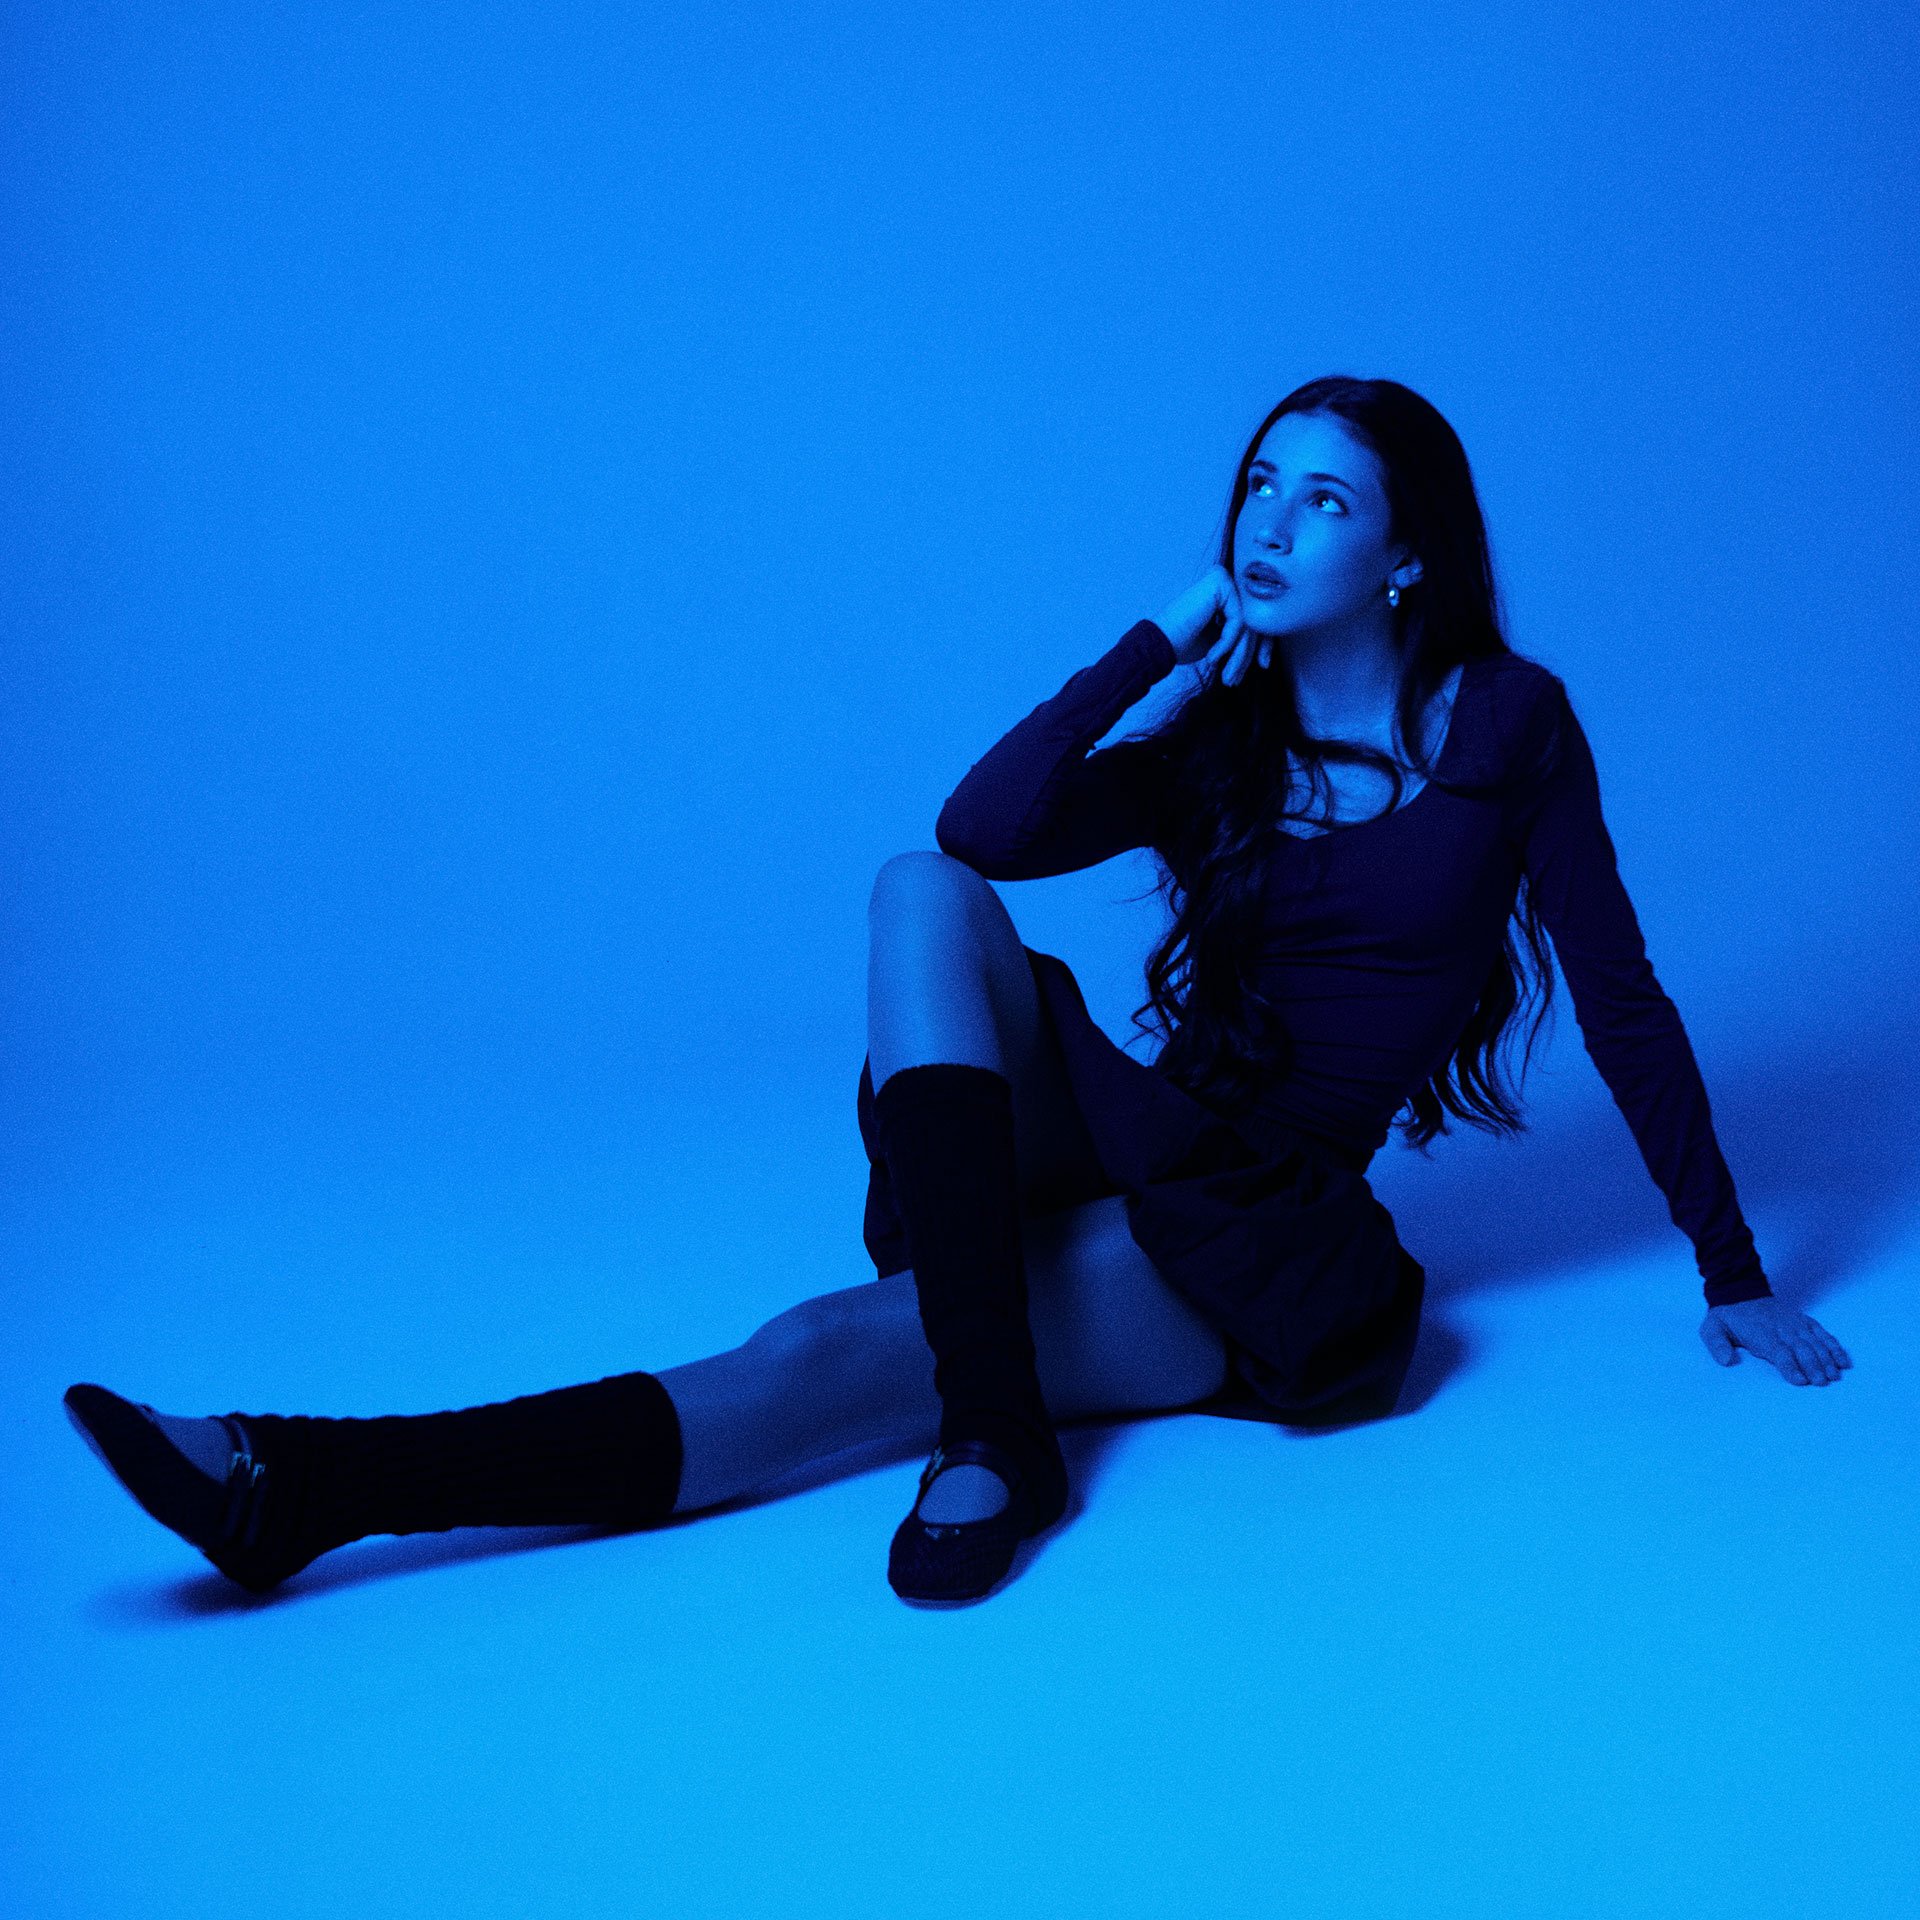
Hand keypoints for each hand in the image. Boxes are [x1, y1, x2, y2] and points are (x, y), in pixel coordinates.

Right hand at [1155, 564, 1271, 684]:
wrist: (1157, 644)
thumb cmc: (1182, 643)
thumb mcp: (1220, 639)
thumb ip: (1240, 634)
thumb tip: (1265, 644)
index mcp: (1224, 590)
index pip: (1254, 616)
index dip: (1262, 644)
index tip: (1263, 666)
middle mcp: (1225, 579)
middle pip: (1254, 619)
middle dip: (1249, 654)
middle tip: (1237, 678)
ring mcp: (1223, 578)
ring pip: (1248, 622)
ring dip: (1239, 655)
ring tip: (1227, 676)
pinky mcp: (1220, 583)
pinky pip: (1238, 620)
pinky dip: (1227, 643)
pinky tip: (1212, 657)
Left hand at [1699, 1297, 1851, 1385]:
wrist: (1739, 1291)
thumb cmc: (1728, 1316)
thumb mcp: (1712, 1328)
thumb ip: (1717, 1344)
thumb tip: (1725, 1361)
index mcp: (1760, 1333)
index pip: (1779, 1351)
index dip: (1790, 1366)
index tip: (1800, 1380)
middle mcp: (1781, 1328)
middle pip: (1801, 1349)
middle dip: (1813, 1366)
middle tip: (1822, 1382)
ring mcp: (1795, 1324)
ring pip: (1815, 1342)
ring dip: (1826, 1359)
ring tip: (1834, 1375)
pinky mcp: (1803, 1321)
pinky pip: (1822, 1334)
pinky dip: (1834, 1346)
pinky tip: (1843, 1361)